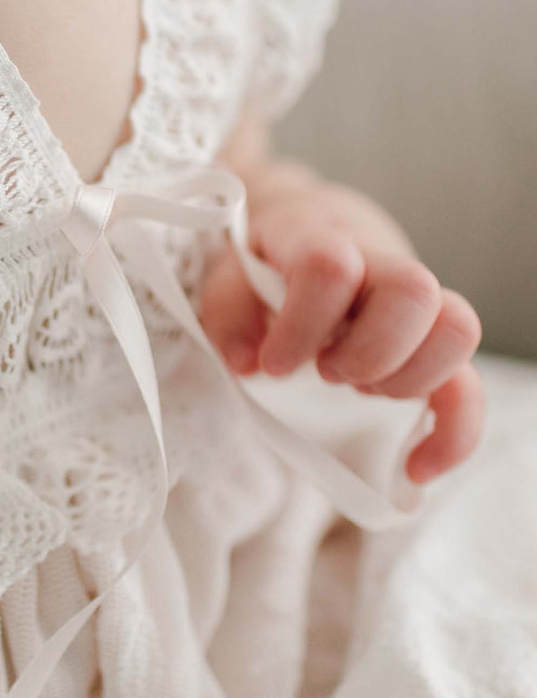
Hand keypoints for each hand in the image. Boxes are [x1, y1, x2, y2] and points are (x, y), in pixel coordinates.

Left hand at [200, 172, 484, 482]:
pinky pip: (469, 385)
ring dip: (408, 378)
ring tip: (359, 388)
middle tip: (326, 371)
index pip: (330, 265)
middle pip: (414, 290)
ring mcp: (417, 303)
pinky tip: (417, 465)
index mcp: (322, 238)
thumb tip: (249, 364)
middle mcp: (381, 263)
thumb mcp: (229, 279)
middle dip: (367, 351)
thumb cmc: (266, 264)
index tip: (274, 364)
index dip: (304, 321)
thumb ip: (229, 315)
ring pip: (457, 329)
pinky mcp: (432, 345)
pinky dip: (454, 431)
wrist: (312, 232)